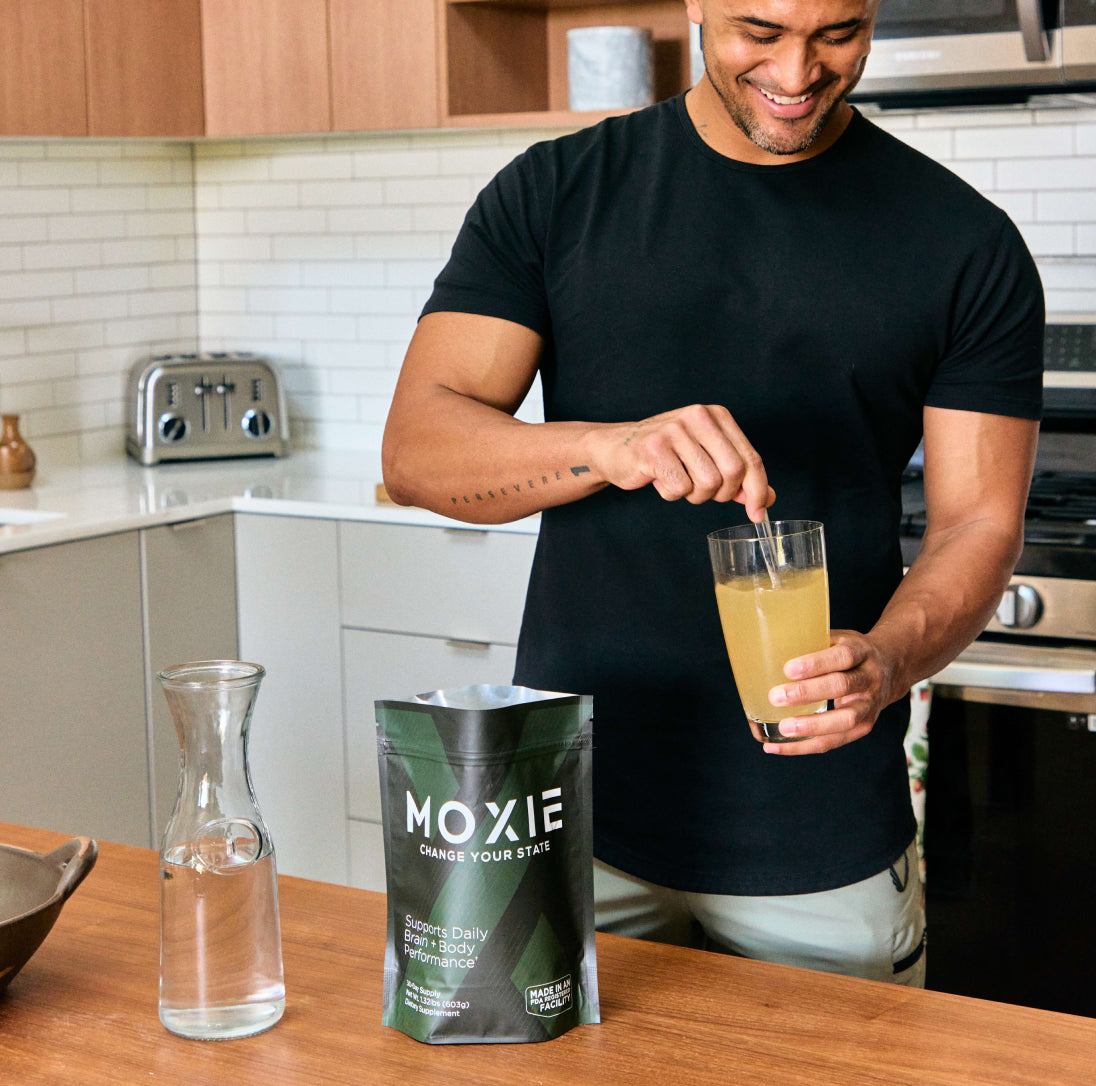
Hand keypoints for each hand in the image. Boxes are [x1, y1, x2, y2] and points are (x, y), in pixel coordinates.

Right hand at [584, 404, 773, 518]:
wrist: (616, 448)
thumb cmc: (665, 455)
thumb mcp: (705, 458)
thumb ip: (736, 476)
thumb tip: (766, 499)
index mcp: (717, 415)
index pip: (750, 458)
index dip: (756, 490)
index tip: (757, 513)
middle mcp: (698, 416)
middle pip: (733, 472)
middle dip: (721, 494)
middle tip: (702, 492)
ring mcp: (674, 430)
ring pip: (707, 483)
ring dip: (693, 495)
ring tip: (677, 481)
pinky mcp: (653, 449)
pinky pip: (679, 488)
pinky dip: (671, 494)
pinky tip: (659, 480)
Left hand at [760, 630, 901, 754]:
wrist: (891, 668)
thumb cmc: (850, 653)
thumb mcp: (838, 638)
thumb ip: (810, 642)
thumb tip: (764, 646)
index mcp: (861, 651)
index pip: (841, 657)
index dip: (816, 664)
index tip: (788, 669)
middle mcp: (870, 678)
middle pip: (841, 687)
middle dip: (807, 693)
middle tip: (776, 697)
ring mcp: (869, 705)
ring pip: (843, 720)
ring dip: (811, 726)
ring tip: (783, 728)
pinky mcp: (864, 727)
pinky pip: (834, 741)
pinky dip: (805, 746)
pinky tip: (777, 747)